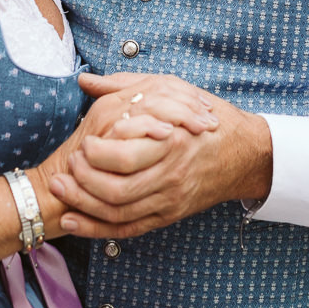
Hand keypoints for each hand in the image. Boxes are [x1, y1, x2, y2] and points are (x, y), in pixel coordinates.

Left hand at [30, 73, 218, 237]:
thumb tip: (85, 79)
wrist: (246, 154)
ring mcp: (171, 200)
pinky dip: (98, 228)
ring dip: (83, 205)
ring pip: (119, 213)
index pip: (125, 157)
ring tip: (62, 190)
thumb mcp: (172, 91)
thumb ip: (126, 85)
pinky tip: (74, 220)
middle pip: (117, 190)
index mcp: (173, 141)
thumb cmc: (208, 119)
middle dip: (83, 182)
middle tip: (68, 166)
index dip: (95, 154)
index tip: (82, 142)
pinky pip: (129, 228)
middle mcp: (172, 175)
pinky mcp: (169, 216)